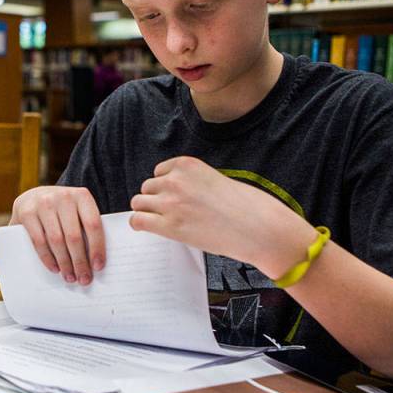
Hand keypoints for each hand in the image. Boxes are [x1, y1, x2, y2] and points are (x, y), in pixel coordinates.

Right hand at [9, 186, 105, 284]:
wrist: (36, 195)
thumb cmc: (64, 210)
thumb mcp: (78, 211)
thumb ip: (86, 228)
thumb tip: (96, 262)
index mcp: (82, 195)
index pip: (93, 224)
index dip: (97, 248)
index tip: (98, 267)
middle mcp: (62, 197)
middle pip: (74, 236)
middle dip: (80, 262)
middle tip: (84, 279)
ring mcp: (43, 203)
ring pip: (56, 241)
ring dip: (64, 263)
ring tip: (70, 277)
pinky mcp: (26, 212)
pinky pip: (39, 241)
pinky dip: (48, 258)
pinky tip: (55, 268)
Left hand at [130, 157, 313, 277]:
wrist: (255, 226)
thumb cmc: (241, 205)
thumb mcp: (213, 179)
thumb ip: (190, 181)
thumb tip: (169, 193)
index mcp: (187, 165)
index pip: (159, 172)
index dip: (165, 186)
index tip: (175, 197)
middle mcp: (175, 180)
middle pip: (147, 187)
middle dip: (155, 199)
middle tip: (171, 213)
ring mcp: (170, 203)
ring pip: (139, 203)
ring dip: (147, 211)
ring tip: (162, 221)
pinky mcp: (169, 226)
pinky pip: (138, 220)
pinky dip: (139, 223)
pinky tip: (148, 228)